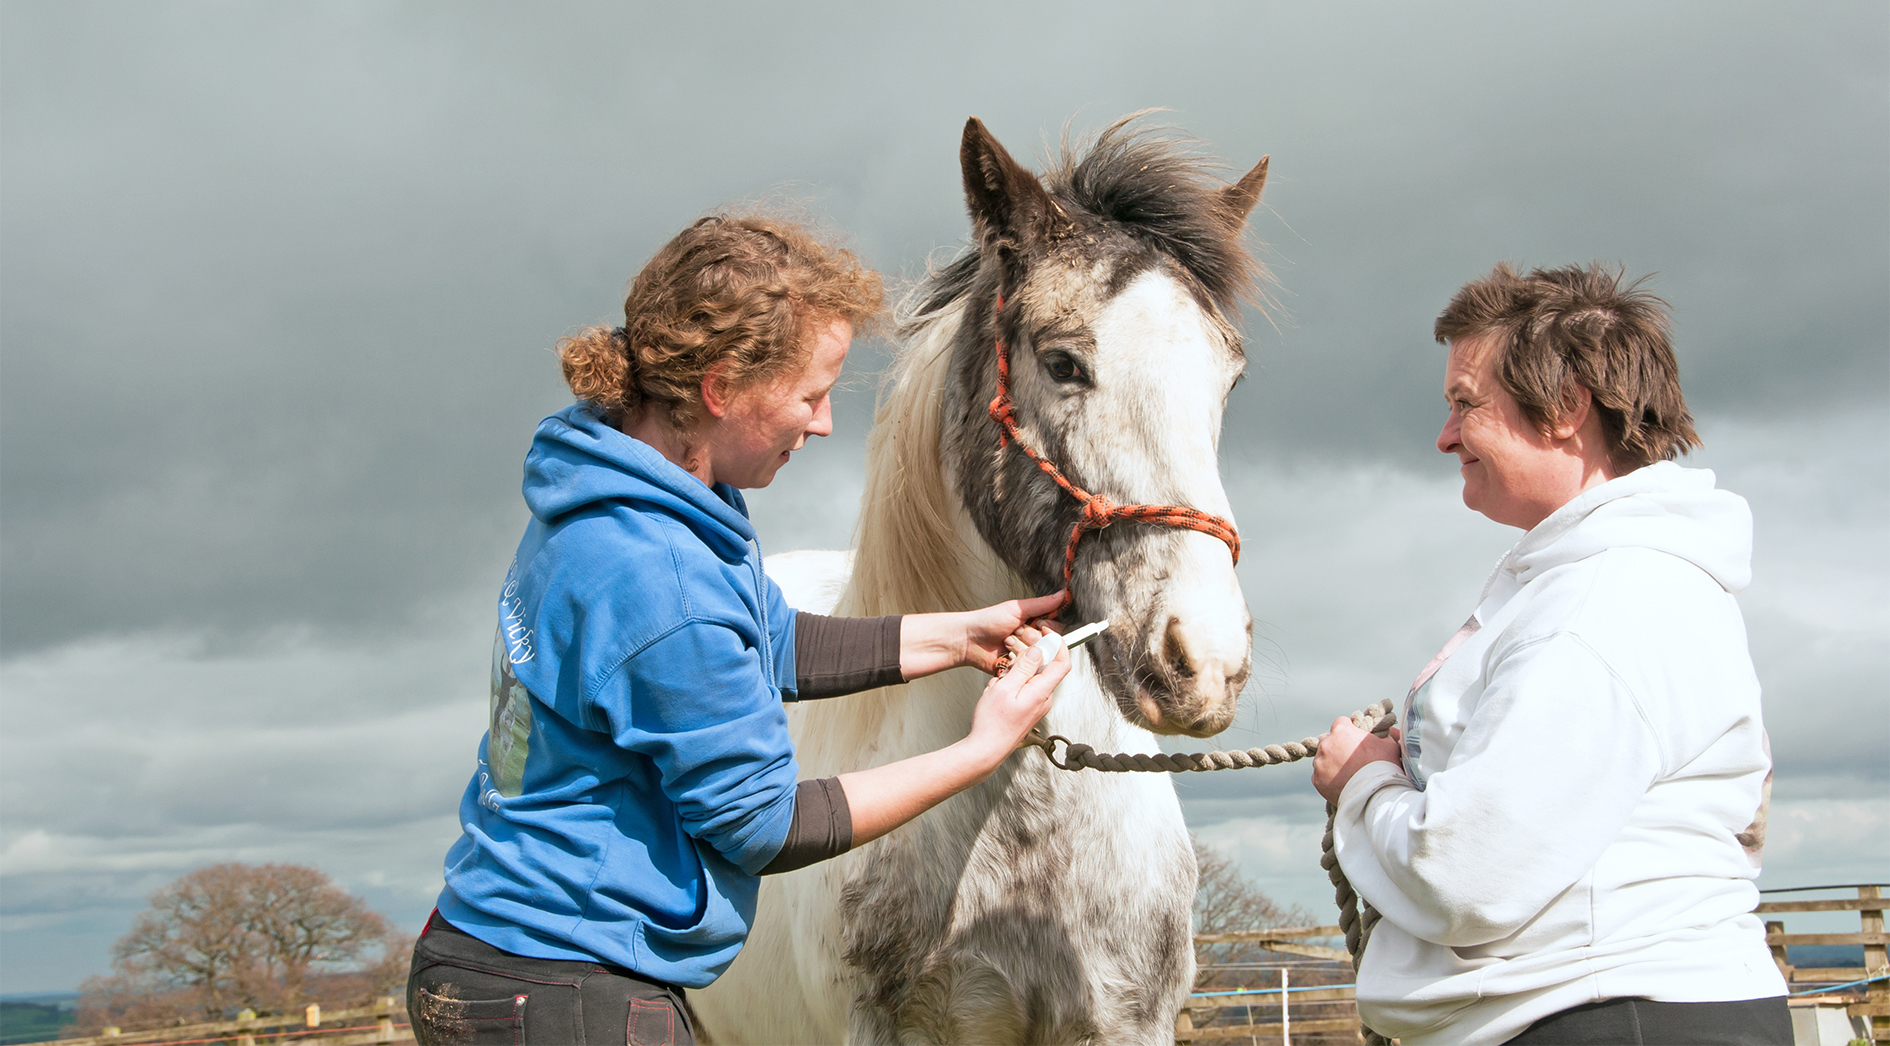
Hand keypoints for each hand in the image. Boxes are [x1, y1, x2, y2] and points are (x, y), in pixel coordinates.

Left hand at [962, 591, 1064, 674]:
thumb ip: (1041, 604)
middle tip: (1016, 631)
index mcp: (1034, 622)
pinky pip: (1029, 668)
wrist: (969, 640)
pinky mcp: (1019, 667)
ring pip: (1039, 655)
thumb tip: (1062, 594)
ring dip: (1023, 648)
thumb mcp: (1016, 609)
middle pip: (1048, 643)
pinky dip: (1018, 660)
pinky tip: (1007, 654)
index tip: (1039, 623)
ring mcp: (1026, 653)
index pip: (1056, 627)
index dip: (1048, 627)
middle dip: (1031, 636)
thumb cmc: (987, 621)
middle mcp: (1032, 638)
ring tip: (1008, 642)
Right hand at [965, 639, 1070, 760]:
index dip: (1058, 644)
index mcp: (1041, 692)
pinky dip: (1012, 683)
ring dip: (1016, 672)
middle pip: (1046, 667)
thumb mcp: (1004, 688)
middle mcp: (1044, 699)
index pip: (1063, 662)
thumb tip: (1038, 651)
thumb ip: (1024, 668)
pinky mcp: (1028, 709)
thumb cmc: (993, 724)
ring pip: (1032, 677)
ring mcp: (1037, 705)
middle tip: (1010, 658)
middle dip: (1028, 658)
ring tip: (999, 682)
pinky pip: (1024, 687)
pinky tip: (998, 691)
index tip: (1046, 634)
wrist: (986, 749)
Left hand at [1311, 716, 1403, 803]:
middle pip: (1327, 739)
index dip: (1348, 730)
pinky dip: (1327, 777)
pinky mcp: (1317, 779)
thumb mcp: (1389, 745)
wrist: (1374, 795)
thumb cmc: (1383, 767)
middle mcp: (1326, 744)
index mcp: (1342, 731)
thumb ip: (1387, 734)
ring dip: (1330, 761)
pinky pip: (1319, 775)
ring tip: (1346, 772)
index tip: (1353, 738)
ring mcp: (1320, 762)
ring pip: (1321, 757)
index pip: (1340, 723)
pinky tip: (1340, 782)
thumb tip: (1393, 730)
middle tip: (1349, 756)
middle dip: (1336, 745)